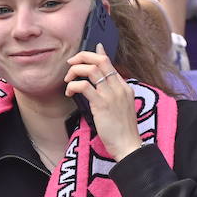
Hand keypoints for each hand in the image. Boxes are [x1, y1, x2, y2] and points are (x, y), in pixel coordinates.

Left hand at [65, 42, 142, 160]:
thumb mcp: (122, 108)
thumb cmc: (123, 131)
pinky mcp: (101, 104)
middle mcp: (119, 88)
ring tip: (68, 80)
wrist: (128, 145)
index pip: (109, 63)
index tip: (88, 50)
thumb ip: (113, 94)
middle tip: (71, 64)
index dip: (97, 54)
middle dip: (82, 57)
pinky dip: (73, 85)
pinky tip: (70, 92)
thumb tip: (100, 85)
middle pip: (100, 60)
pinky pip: (84, 86)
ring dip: (76, 70)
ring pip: (91, 69)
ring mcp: (111, 95)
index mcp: (124, 87)